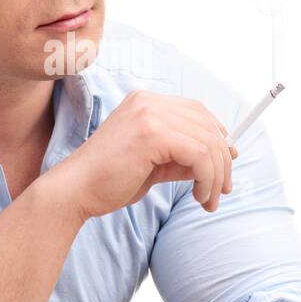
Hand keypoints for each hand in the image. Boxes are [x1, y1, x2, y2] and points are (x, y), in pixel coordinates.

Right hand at [46, 89, 237, 220]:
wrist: (75, 190)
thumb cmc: (109, 181)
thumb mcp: (155, 165)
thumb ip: (184, 157)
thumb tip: (225, 157)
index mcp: (145, 103)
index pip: (198, 111)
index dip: (218, 138)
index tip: (224, 167)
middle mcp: (148, 102)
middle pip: (208, 125)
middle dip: (222, 162)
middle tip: (220, 191)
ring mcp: (149, 114)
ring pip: (208, 142)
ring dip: (216, 176)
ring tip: (207, 200)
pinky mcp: (151, 133)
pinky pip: (200, 154)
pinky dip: (207, 178)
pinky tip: (198, 196)